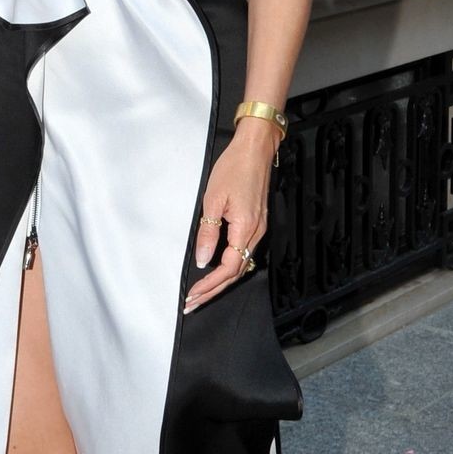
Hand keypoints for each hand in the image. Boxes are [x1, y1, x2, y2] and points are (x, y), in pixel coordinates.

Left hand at [183, 122, 275, 313]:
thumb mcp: (213, 200)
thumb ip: (208, 232)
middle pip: (236, 272)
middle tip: (194, 303)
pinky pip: (244, 252)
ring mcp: (258, 228)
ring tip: (202, 293)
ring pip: (240, 264)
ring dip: (221, 281)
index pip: (228, 268)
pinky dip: (229, 266)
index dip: (210, 285)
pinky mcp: (256, 223)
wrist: (255, 149)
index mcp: (246, 228)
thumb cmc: (234, 168)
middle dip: (214, 291)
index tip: (194, 295)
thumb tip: (203, 259)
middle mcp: (256, 232)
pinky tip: (218, 271)